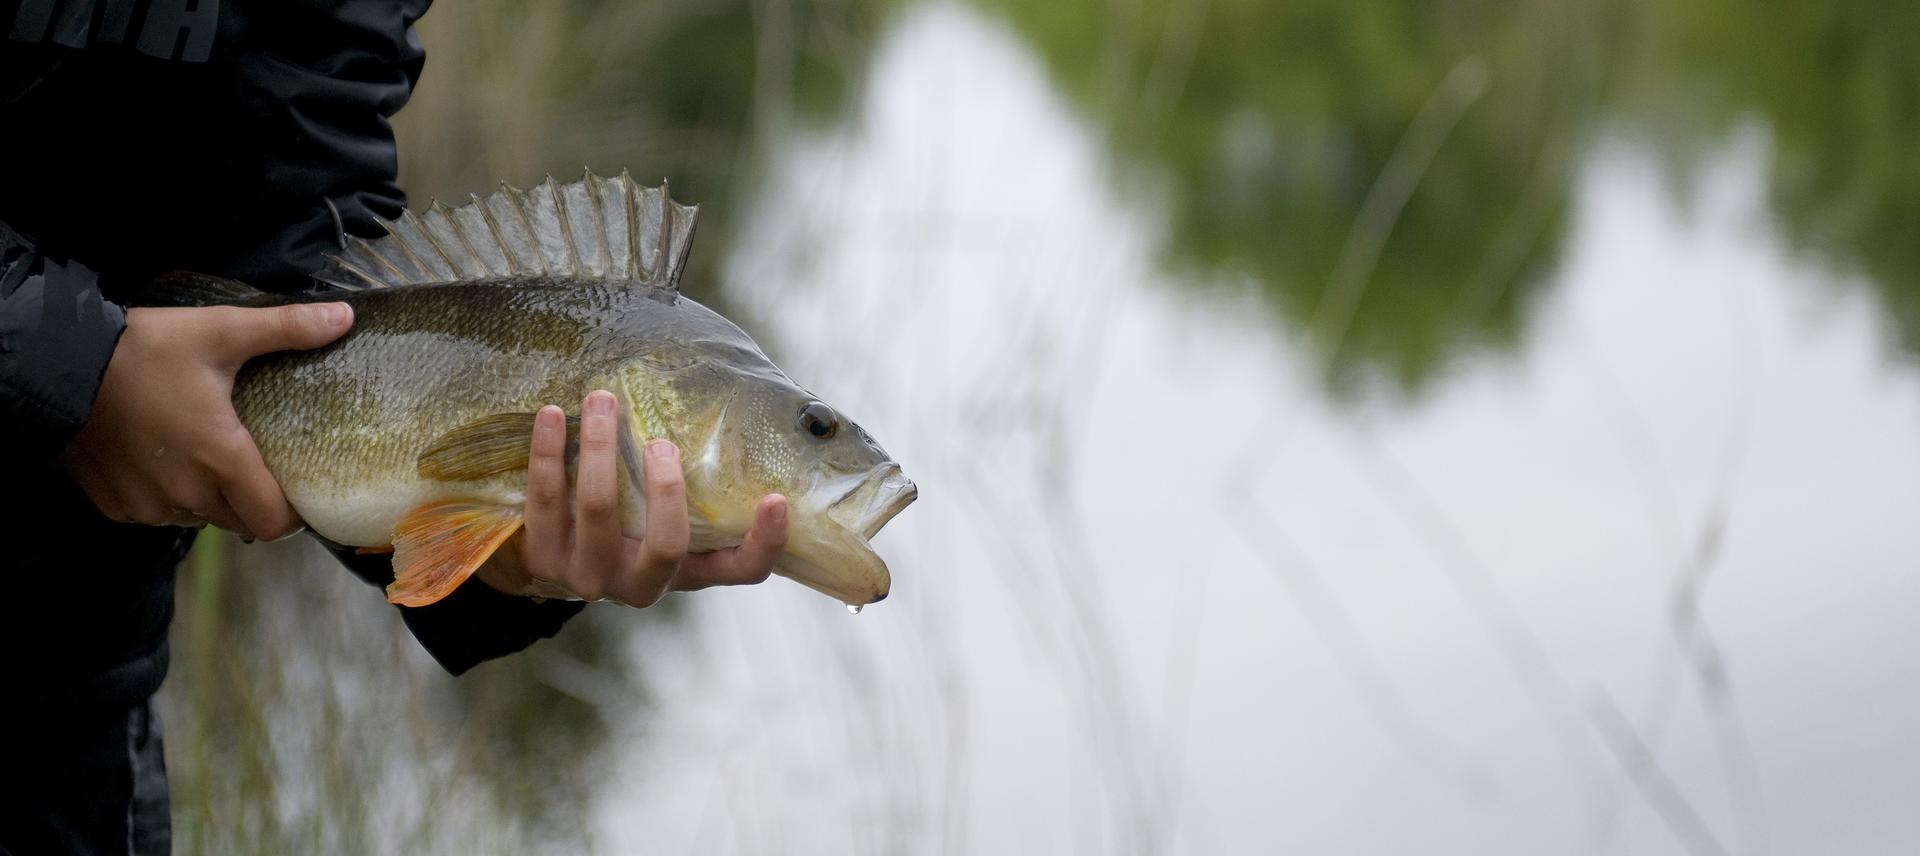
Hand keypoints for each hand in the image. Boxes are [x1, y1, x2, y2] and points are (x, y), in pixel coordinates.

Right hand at [60, 302, 354, 538]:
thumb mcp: (220, 331)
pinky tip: (168, 459)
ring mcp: (146, 504)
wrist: (58, 364)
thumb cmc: (144, 349)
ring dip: (211, 497)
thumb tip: (344, 316)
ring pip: (199, 518)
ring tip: (211, 456)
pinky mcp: (115, 505)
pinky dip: (171, 496)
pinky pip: (159, 514)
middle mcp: (185, 492)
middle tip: (259, 464)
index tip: (300, 490)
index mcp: (219, 458)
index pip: (272, 522)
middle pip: (239, 520)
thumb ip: (286, 329)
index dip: (293, 514)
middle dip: (254, 500)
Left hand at [475, 389, 789, 605]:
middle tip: (660, 440)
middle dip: (666, 486)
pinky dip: (548, 451)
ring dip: (601, 447)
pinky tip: (552, 415)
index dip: (765, 543)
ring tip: (601, 400)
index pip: (741, 570)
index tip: (777, 500)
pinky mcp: (543, 558)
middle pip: (666, 544)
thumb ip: (699, 485)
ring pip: (599, 509)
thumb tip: (737, 407)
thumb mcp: (667, 517)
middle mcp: (642, 584)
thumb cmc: (629, 524)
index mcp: (687, 573)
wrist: (553, 559)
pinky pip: (544, 498)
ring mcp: (591, 576)